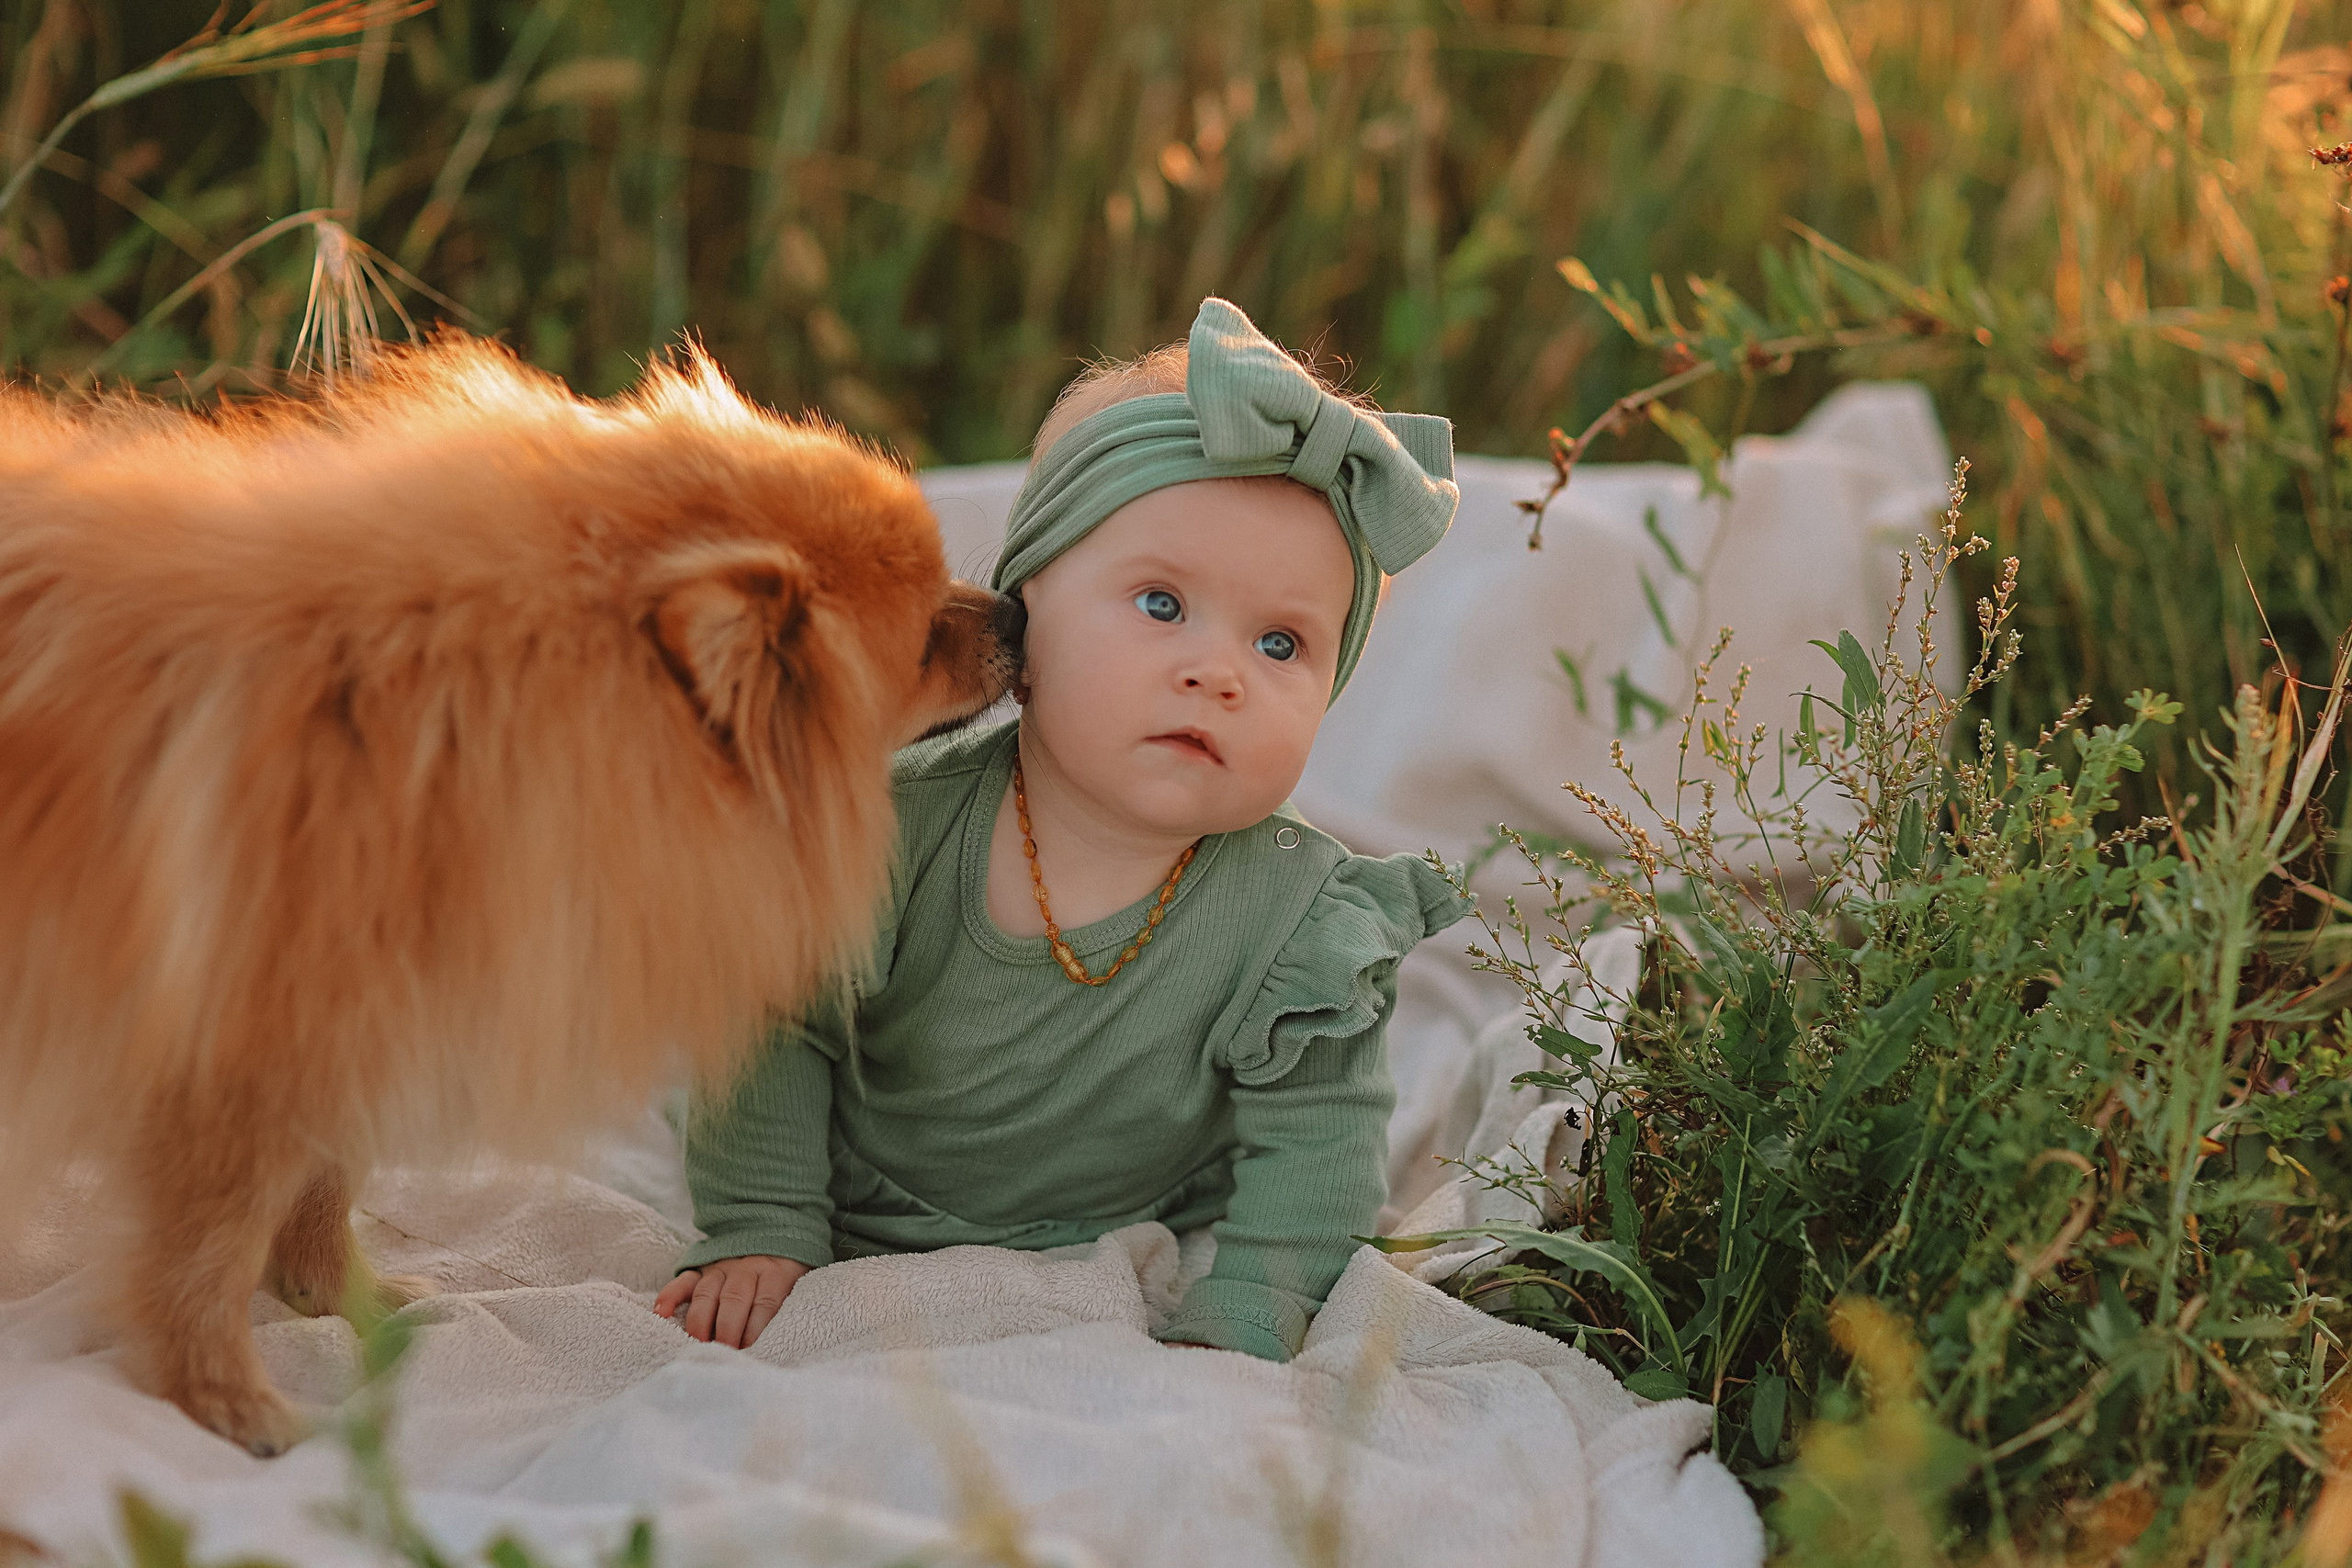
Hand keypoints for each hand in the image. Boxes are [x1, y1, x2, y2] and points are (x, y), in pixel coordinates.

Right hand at [655, 1255, 809, 1347]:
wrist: (776, 1230)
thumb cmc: (789, 1271)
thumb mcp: (802, 1282)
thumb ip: (792, 1305)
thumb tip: (790, 1341)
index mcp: (775, 1272)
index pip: (766, 1303)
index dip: (757, 1330)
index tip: (752, 1353)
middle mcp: (746, 1268)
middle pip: (735, 1300)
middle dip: (728, 1330)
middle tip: (725, 1354)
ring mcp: (721, 1268)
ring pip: (707, 1294)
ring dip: (701, 1322)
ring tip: (699, 1345)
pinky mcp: (702, 1269)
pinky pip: (683, 1281)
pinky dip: (670, 1296)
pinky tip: (662, 1313)